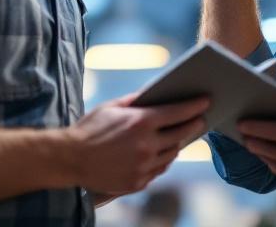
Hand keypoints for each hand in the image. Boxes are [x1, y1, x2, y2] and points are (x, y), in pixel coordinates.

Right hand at [67, 94, 209, 195]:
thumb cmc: (89, 129)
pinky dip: (163, 160)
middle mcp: (146, 145)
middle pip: (180, 135)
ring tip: (181, 136)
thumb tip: (155, 94)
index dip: (194, 106)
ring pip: (172, 154)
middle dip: (193, 125)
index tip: (206, 101)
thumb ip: (136, 100)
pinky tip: (163, 153)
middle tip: (201, 120)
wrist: (69, 159)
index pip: (177, 113)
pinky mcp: (138, 182)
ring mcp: (143, 166)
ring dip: (178, 144)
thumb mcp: (111, 107)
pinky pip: (159, 170)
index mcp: (140, 123)